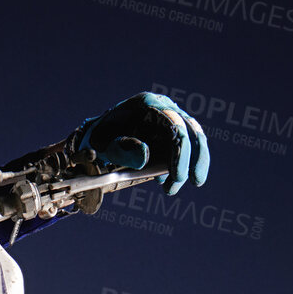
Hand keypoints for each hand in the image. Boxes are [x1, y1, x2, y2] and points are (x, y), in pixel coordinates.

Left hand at [73, 92, 208, 193]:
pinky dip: (180, 165)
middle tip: (177, 185)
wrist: (99, 136)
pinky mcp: (172, 131)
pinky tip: (166, 182)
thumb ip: (121, 150)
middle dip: (191, 161)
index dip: (181, 152)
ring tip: (171, 189)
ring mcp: (170, 117)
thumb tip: (145, 156)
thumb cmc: (99, 139)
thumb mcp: (102, 145)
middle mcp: (163, 107)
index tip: (178, 176)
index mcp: (147, 104)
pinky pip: (185, 147)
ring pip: (193, 138)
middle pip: (190, 130)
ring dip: (189, 166)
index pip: (174, 125)